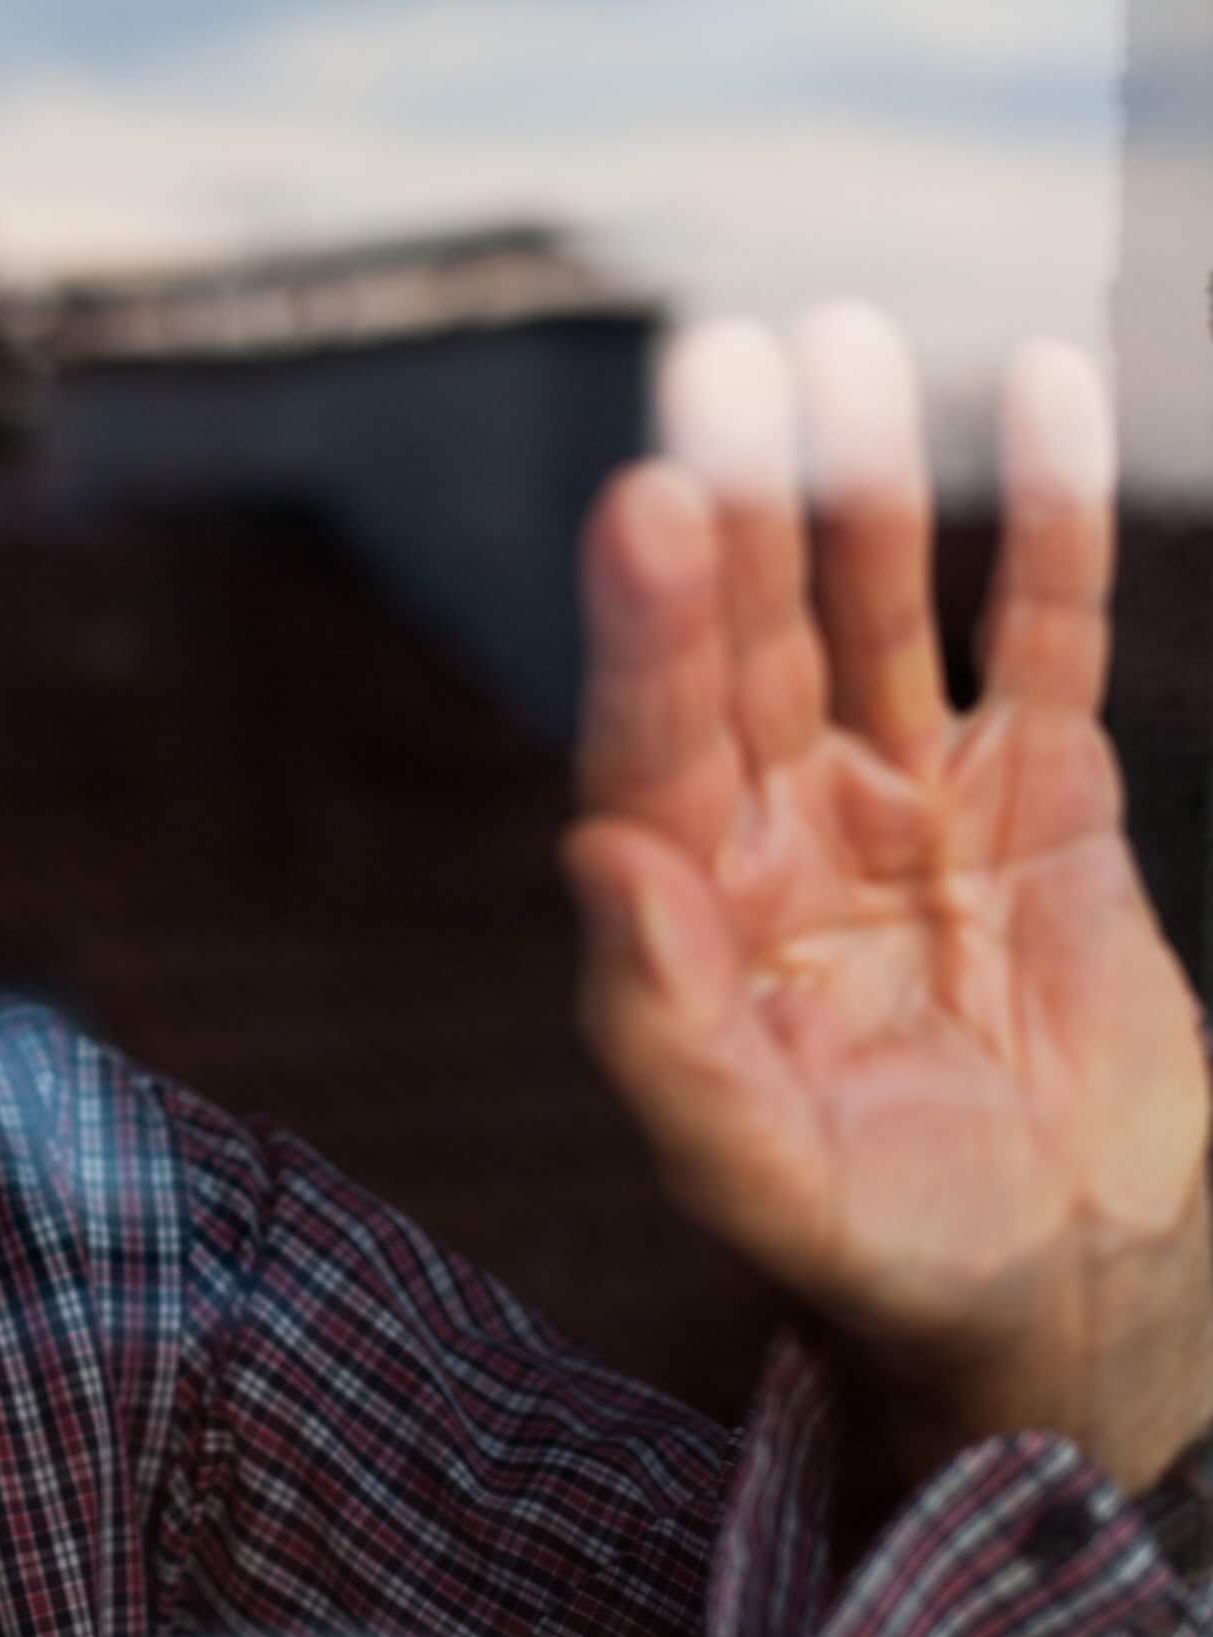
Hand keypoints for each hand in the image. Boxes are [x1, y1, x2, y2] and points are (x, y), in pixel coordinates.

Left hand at [566, 304, 1212, 1494]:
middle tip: (719, 360)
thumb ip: (661, 1020)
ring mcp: (911, 798)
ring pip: (876, 610)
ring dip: (861, 483)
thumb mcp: (744, 1163)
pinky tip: (1035, 390)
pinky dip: (1047, 525)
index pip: (652, 733)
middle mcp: (783, 824)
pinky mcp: (1044, 795)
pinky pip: (1044, 638)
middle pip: (748, 636)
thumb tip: (599, 855)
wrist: (1044, 1285)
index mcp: (692, 901)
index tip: (648, 501)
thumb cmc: (865, 1240)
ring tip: (842, 341)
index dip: (649, 622)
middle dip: (738, 506)